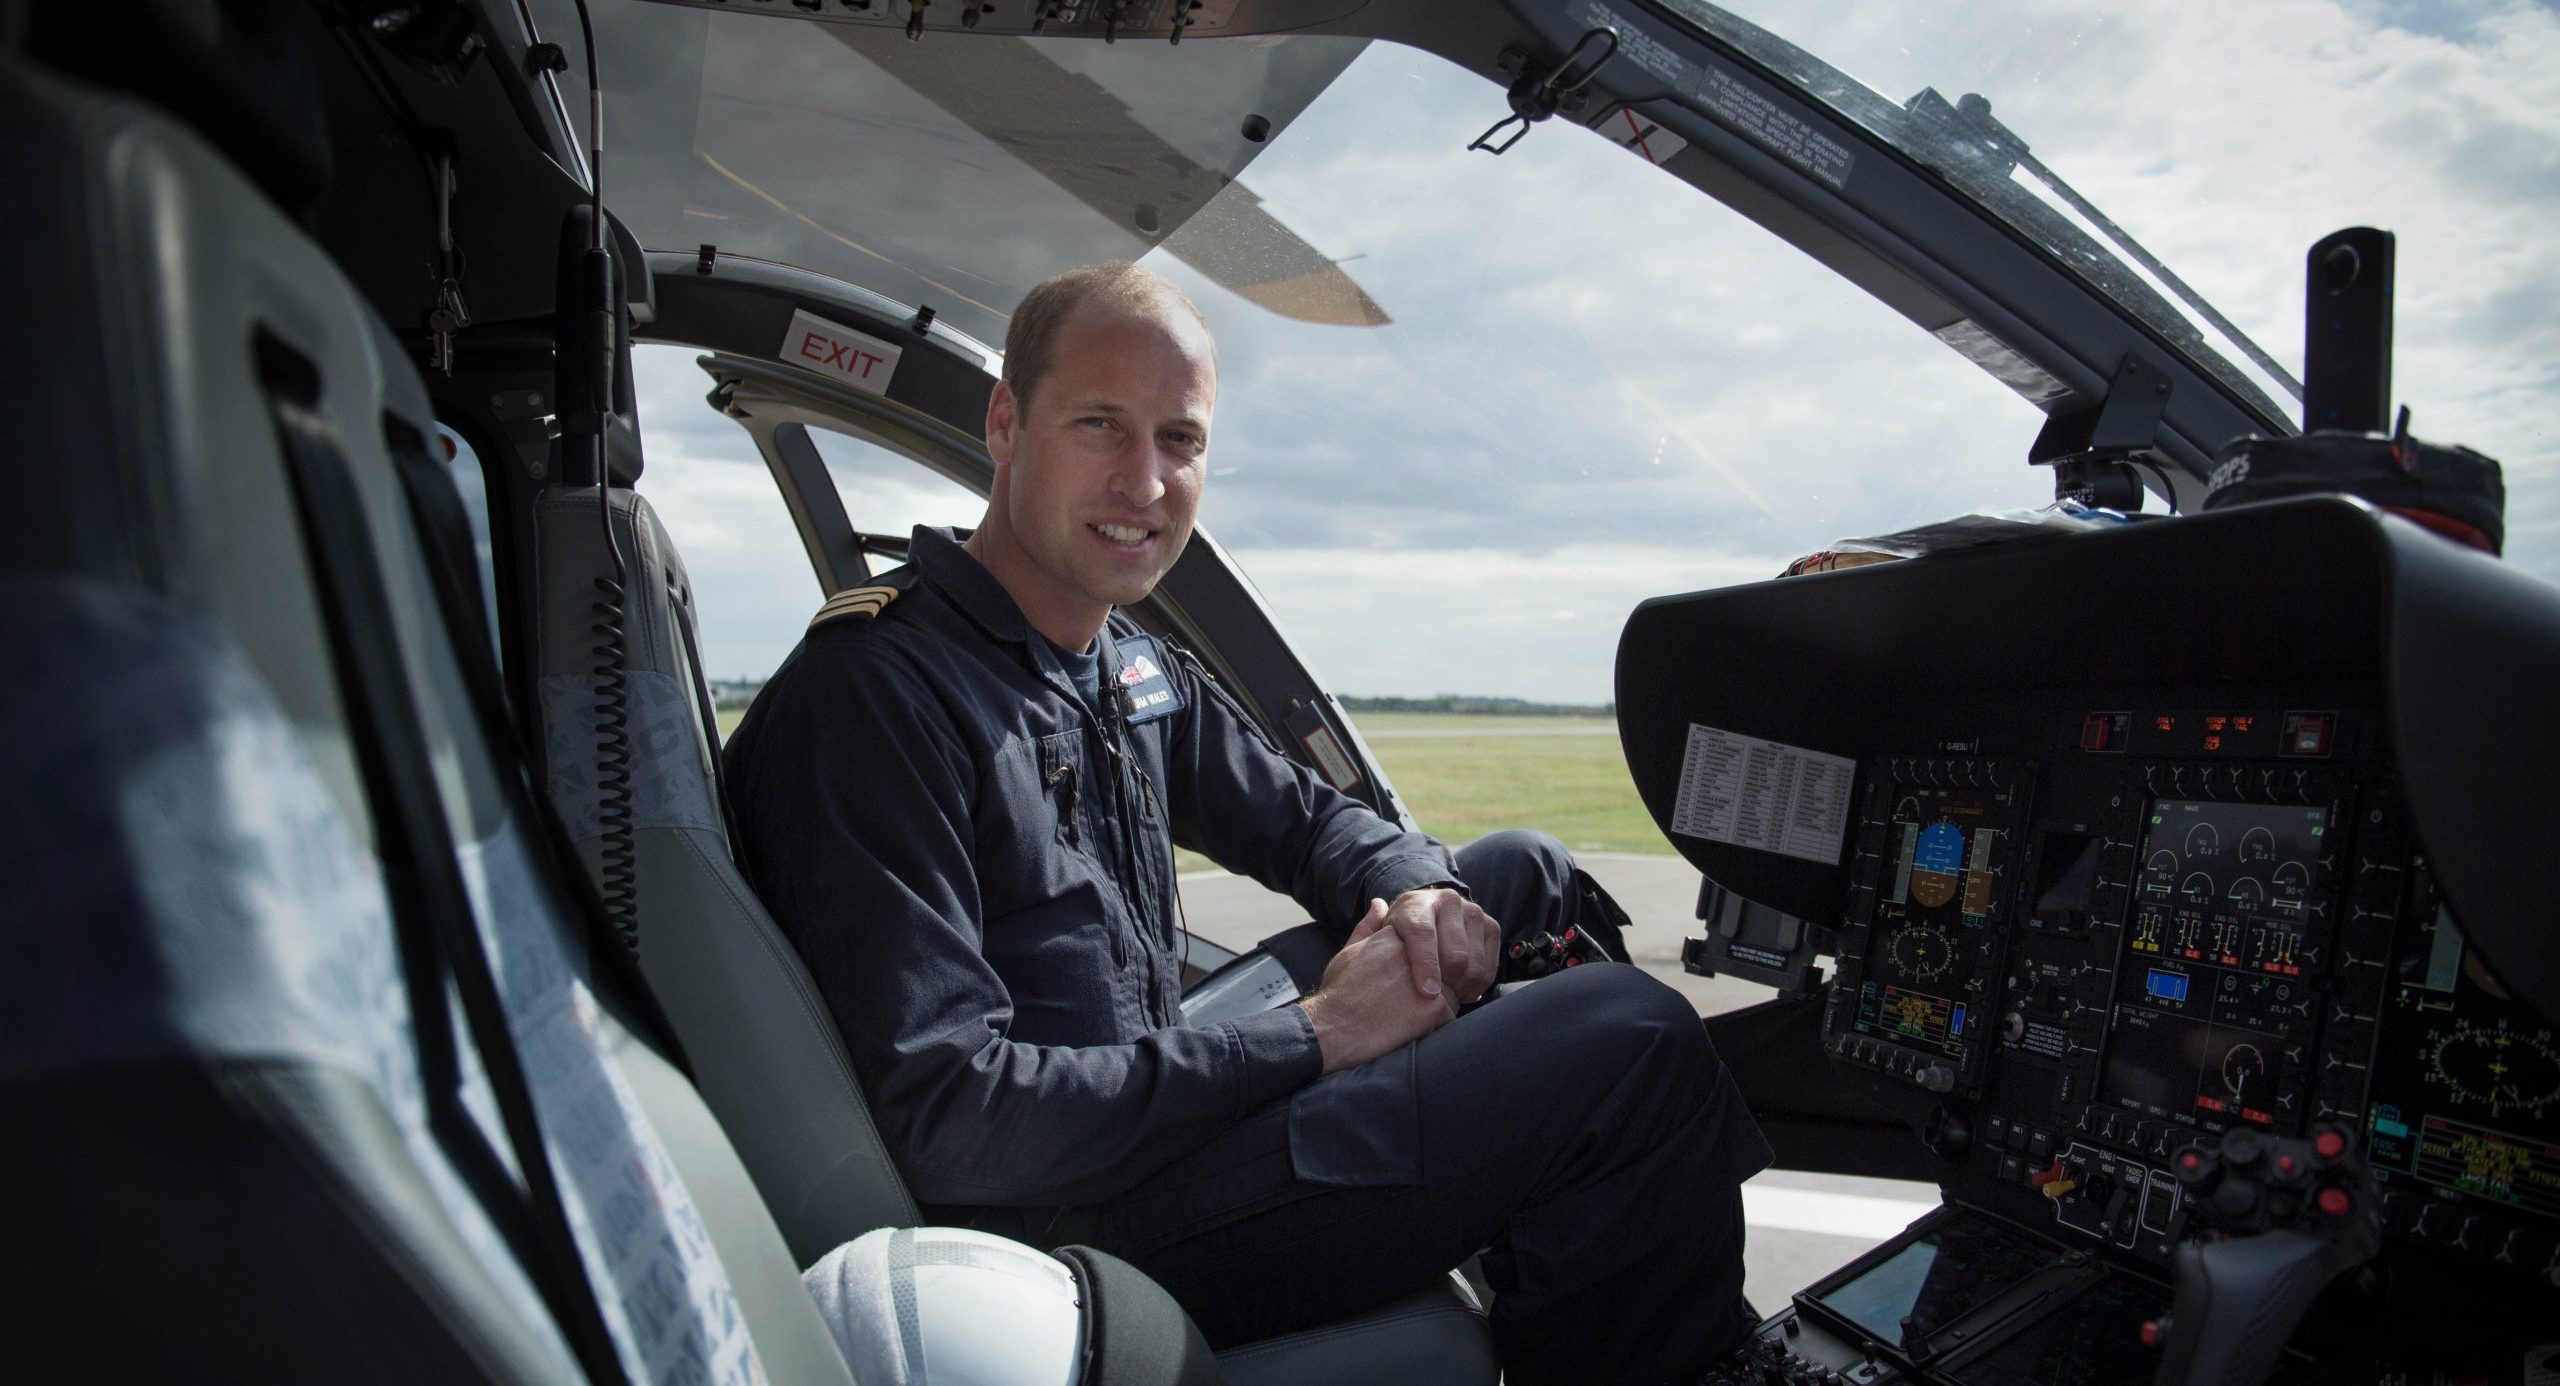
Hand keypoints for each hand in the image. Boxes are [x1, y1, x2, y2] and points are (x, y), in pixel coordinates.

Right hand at [1300, 919, 1457, 1072]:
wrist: (1332, 1028)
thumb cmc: (1338, 993)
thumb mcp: (1349, 952)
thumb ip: (1369, 927)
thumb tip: (1379, 903)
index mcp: (1396, 937)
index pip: (1428, 943)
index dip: (1422, 963)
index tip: (1405, 980)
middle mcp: (1415, 953)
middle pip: (1444, 964)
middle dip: (1435, 982)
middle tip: (1407, 1000)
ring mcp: (1428, 978)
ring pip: (1452, 990)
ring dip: (1437, 1005)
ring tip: (1406, 1015)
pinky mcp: (1434, 1005)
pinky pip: (1449, 1016)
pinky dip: (1435, 1025)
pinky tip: (1409, 1028)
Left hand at [1348, 889, 1501, 1005]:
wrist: (1426, 922)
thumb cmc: (1396, 939)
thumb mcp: (1377, 936)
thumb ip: (1368, 930)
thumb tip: (1377, 907)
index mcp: (1416, 903)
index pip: (1423, 934)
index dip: (1426, 965)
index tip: (1428, 994)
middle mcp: (1447, 900)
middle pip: (1455, 954)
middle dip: (1447, 984)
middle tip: (1437, 1002)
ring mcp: (1472, 912)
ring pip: (1474, 963)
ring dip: (1463, 987)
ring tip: (1448, 997)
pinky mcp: (1490, 926)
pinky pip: (1491, 964)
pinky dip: (1478, 984)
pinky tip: (1463, 989)